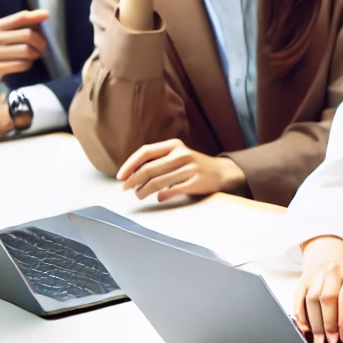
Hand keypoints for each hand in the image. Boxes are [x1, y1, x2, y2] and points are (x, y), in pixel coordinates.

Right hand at [0, 9, 49, 93]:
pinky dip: (29, 64)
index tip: (47, 15)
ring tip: (34, 55)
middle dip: (40, 41)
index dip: (35, 16)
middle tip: (41, 46)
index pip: (19, 18)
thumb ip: (24, 24)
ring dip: (36, 53)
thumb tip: (44, 14)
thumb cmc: (0, 50)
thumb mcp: (7, 34)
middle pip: (27, 35)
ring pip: (26, 50)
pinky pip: (22, 64)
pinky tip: (26, 63)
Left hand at [116, 138, 244, 201]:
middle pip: (149, 169)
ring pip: (157, 182)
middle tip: (125, 189)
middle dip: (133, 181)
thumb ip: (158, 160)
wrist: (223, 172)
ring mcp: (190, 168)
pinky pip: (172, 191)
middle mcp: (182, 154)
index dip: (130, 164)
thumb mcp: (178, 155)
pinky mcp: (196, 182)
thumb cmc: (194, 165)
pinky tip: (158, 198)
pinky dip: (161, 196)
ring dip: (143, 191)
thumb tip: (131, 173)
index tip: (120, 176)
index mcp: (174, 145)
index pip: (146, 152)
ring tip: (139, 195)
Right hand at [295, 253, 342, 342]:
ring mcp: (319, 273)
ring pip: (311, 298)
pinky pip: (299, 297)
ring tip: (319, 339)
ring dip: (314, 323)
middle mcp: (335, 269)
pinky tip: (305, 329)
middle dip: (328, 324)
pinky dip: (300, 315)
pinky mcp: (306, 279)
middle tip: (331, 341)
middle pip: (327, 298)